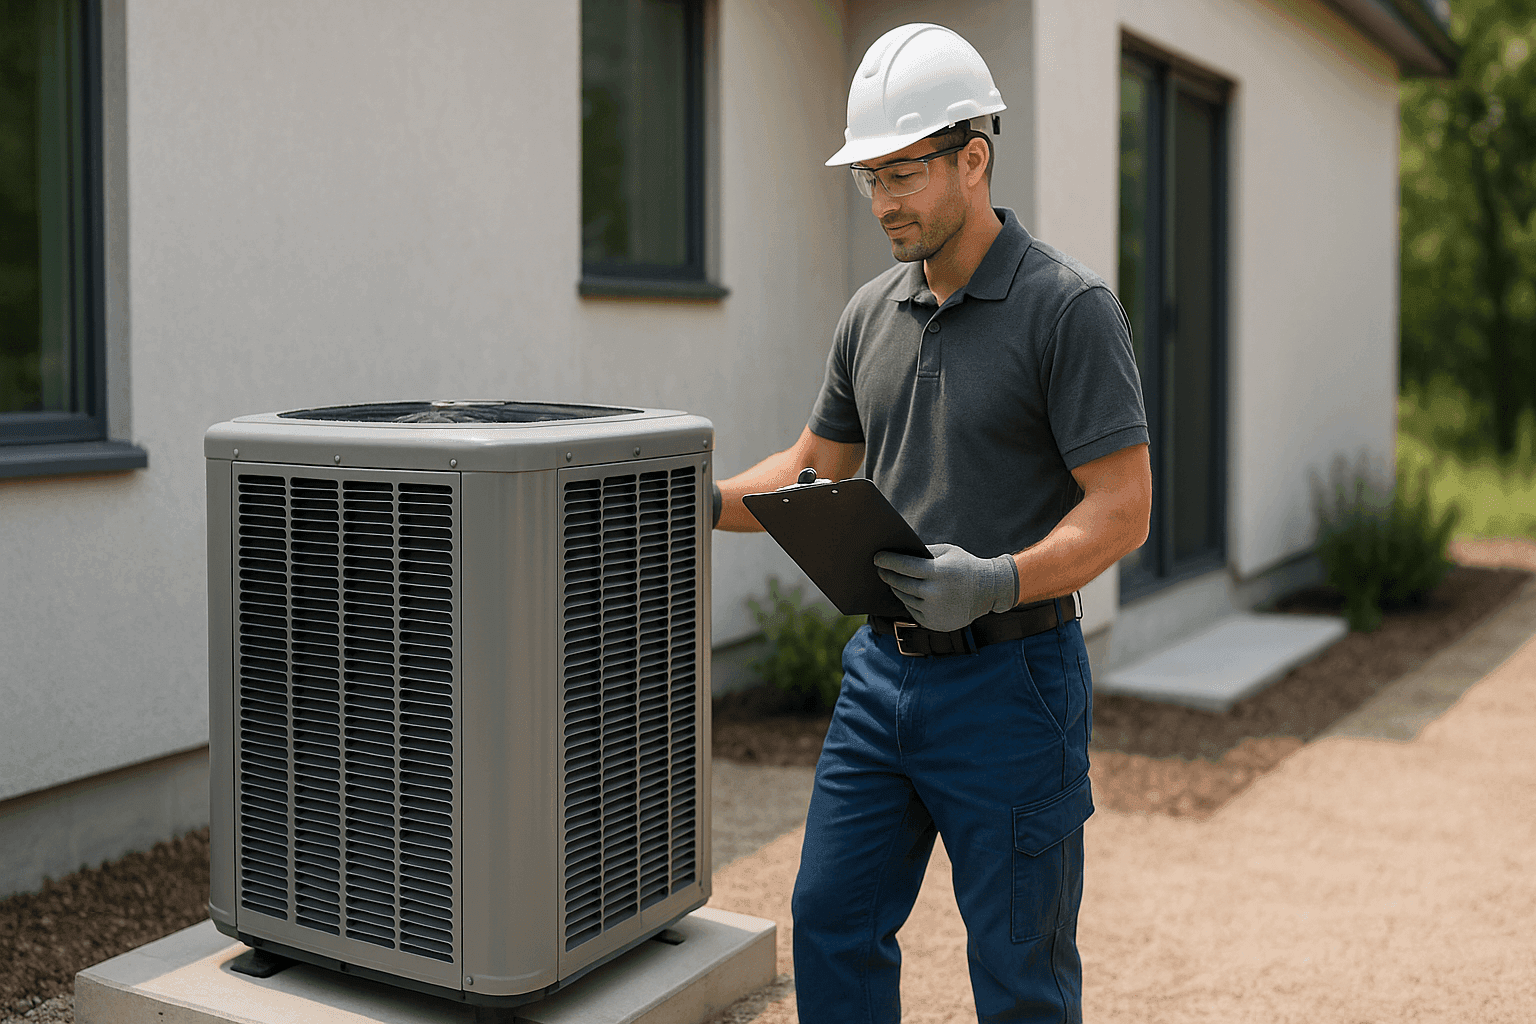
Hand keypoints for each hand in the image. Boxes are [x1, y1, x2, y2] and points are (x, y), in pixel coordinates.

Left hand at [873, 543, 1018, 632]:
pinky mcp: (934, 623)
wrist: (988, 591)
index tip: (877, 558)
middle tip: (879, 569)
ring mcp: (934, 611)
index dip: (888, 561)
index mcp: (938, 572)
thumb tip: (897, 552)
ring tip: (891, 579)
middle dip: (887, 575)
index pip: (904, 566)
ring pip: (904, 598)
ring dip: (896, 588)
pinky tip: (905, 593)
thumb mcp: (947, 552)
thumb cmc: (965, 566)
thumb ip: (923, 552)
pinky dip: (908, 601)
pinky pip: (912, 610)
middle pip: (900, 584)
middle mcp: (935, 593)